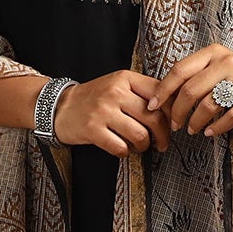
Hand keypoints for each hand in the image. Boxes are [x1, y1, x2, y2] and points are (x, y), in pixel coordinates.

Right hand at [54, 69, 174, 154]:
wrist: (60, 107)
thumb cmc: (94, 98)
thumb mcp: (118, 85)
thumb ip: (142, 92)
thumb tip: (171, 110)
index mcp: (125, 78)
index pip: (160, 94)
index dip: (171, 112)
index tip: (172, 123)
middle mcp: (115, 92)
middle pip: (153, 118)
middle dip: (163, 136)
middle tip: (162, 143)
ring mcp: (103, 111)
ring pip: (140, 135)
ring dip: (144, 146)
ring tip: (140, 146)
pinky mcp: (93, 130)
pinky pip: (121, 147)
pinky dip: (126, 152)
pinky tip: (123, 149)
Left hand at [145, 44, 232, 137]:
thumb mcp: (219, 68)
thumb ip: (196, 76)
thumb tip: (164, 95)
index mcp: (214, 53)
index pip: (179, 70)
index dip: (163, 90)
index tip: (152, 106)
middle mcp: (228, 62)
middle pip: (191, 89)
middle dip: (177, 111)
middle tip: (174, 125)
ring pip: (209, 104)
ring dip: (195, 122)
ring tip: (192, 130)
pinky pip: (232, 116)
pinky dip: (218, 128)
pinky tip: (210, 133)